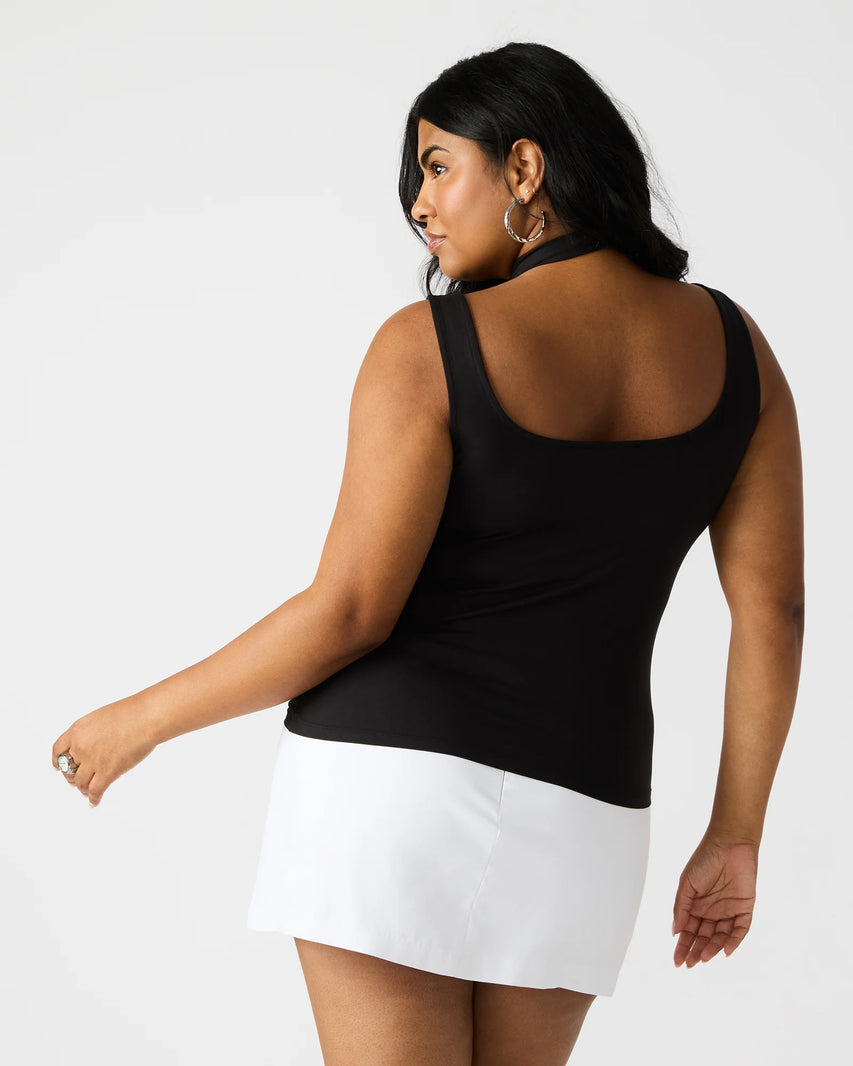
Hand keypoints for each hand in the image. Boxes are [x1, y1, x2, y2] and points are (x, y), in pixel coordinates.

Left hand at [52, 696, 158, 807]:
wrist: (146, 717)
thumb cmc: (132, 712)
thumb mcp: (102, 717)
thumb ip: (94, 732)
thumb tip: (97, 745)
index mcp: (78, 730)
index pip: (58, 749)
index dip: (58, 761)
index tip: (58, 767)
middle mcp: (81, 746)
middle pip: (69, 769)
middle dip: (72, 777)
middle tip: (76, 781)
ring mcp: (93, 761)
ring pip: (81, 782)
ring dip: (83, 789)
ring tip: (87, 792)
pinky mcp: (107, 772)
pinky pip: (95, 791)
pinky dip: (93, 799)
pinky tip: (94, 802)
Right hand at [672, 835, 757, 968]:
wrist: (729, 843)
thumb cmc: (705, 859)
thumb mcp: (686, 883)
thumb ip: (680, 907)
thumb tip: (675, 932)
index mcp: (696, 905)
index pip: (689, 931)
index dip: (682, 945)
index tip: (676, 961)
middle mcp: (712, 911)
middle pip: (703, 937)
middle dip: (695, 951)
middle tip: (688, 965)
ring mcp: (729, 911)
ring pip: (721, 936)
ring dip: (712, 948)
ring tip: (703, 958)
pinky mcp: (745, 908)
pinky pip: (740, 929)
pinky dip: (734, 941)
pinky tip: (725, 951)